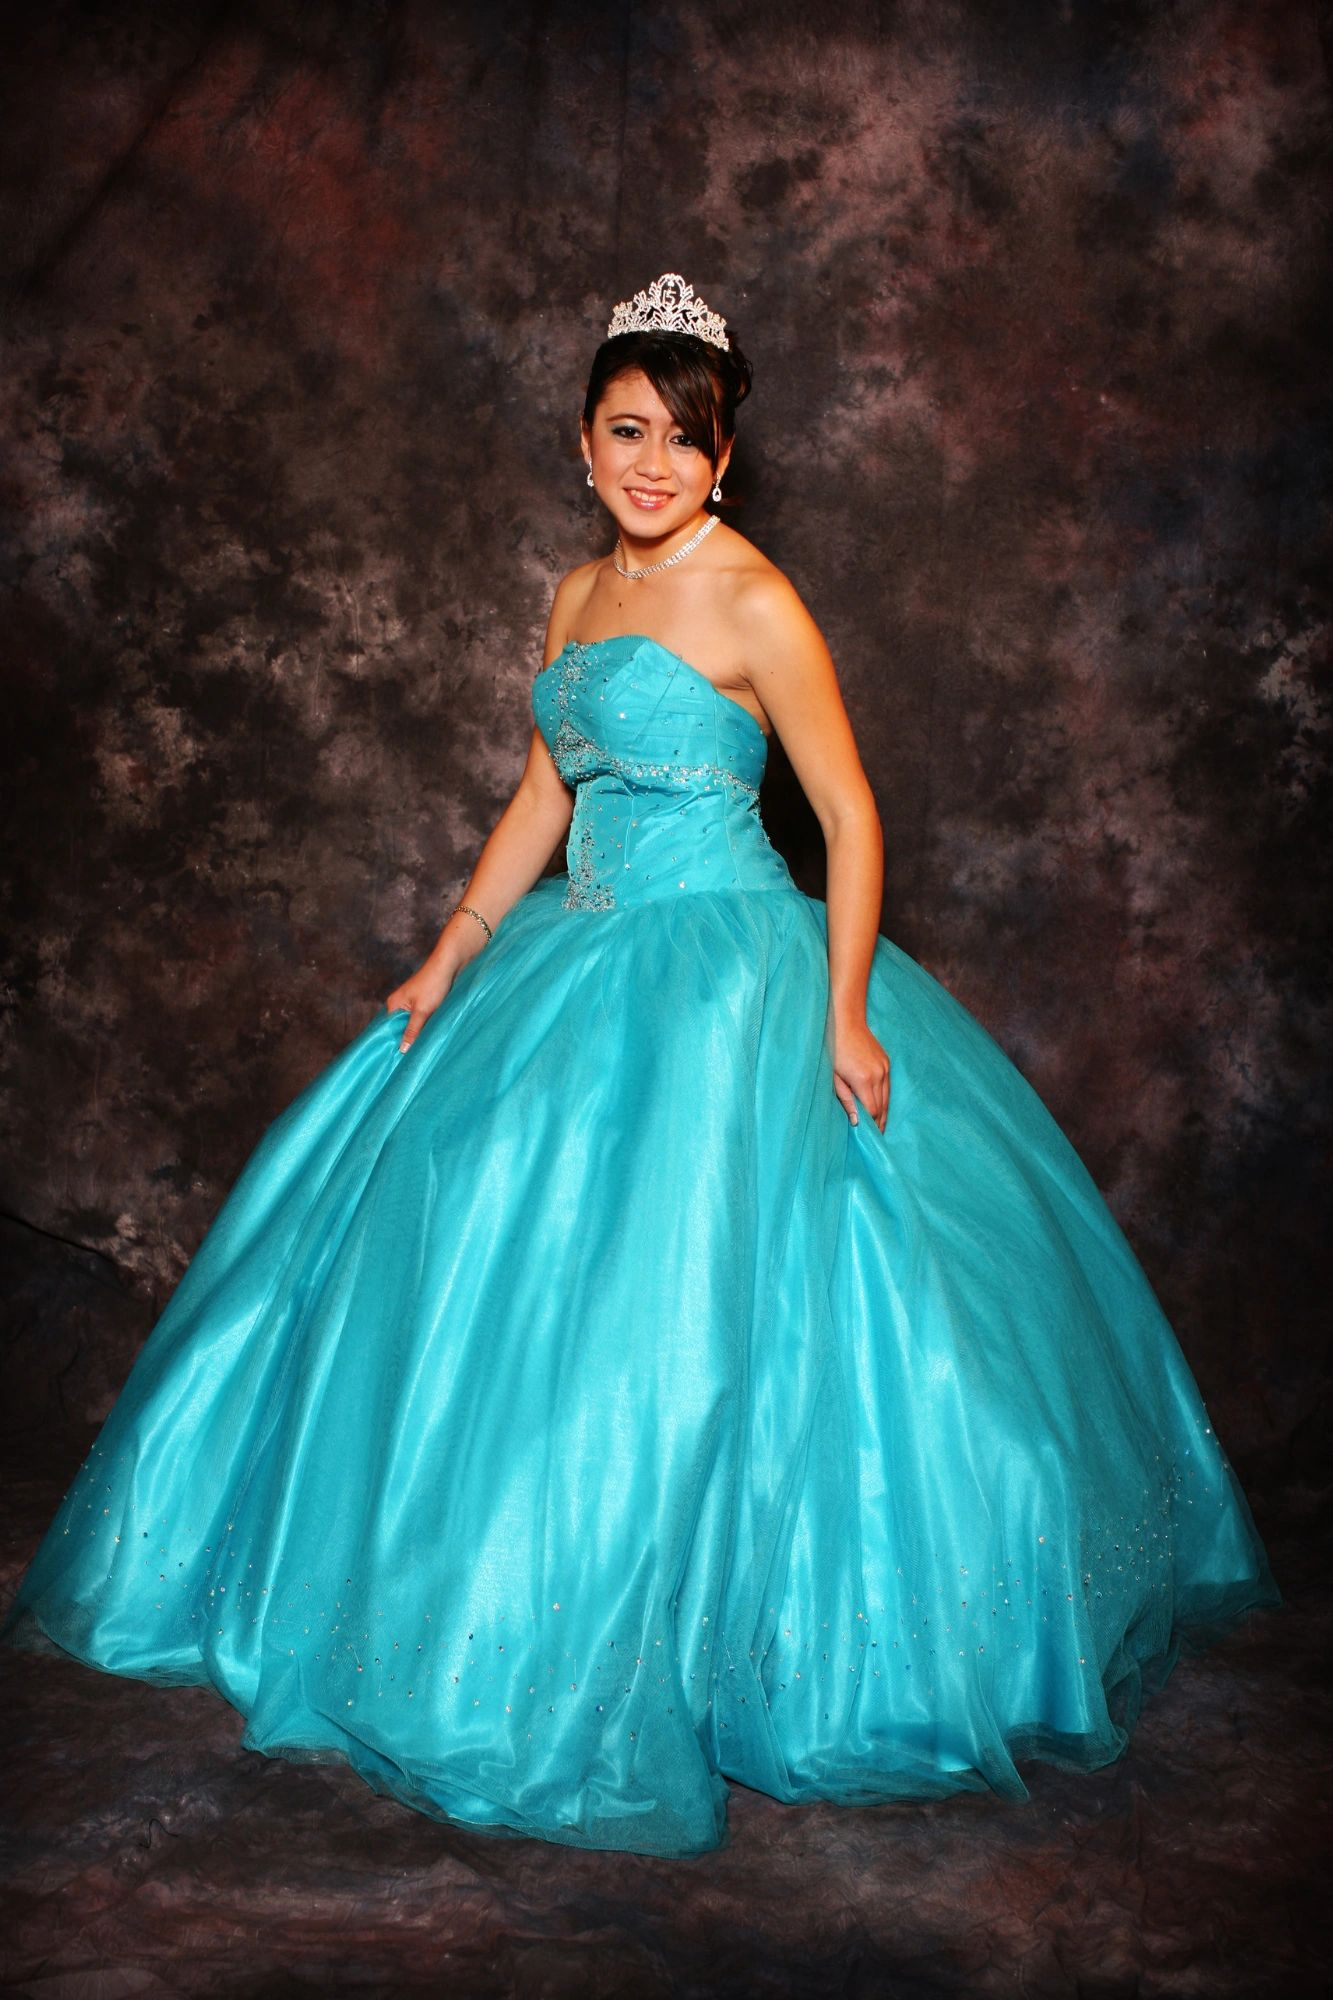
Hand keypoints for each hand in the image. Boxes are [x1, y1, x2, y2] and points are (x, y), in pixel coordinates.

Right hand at [384, 954, 458, 1052]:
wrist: (451, 965)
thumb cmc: (434, 984)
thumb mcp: (422, 1011)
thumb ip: (412, 1031)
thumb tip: (402, 1050)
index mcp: (394, 1005)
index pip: (388, 1029)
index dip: (393, 1043)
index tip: (398, 1059)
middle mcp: (400, 1004)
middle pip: (400, 1028)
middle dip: (407, 1040)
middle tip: (411, 1058)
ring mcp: (413, 1004)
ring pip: (413, 1025)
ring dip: (418, 1034)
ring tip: (420, 1050)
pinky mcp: (426, 1004)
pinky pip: (422, 1020)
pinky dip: (426, 1027)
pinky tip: (430, 1036)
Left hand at [832, 1015, 889, 1132]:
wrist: (845, 1021)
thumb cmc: (832, 1049)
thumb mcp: (833, 1077)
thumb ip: (845, 1100)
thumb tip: (855, 1121)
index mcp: (863, 1080)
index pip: (872, 1111)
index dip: (870, 1126)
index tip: (867, 1137)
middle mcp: (879, 1075)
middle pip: (883, 1107)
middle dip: (879, 1123)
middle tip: (875, 1138)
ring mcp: (885, 1068)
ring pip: (888, 1098)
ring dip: (884, 1113)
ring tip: (879, 1126)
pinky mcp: (886, 1062)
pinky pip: (888, 1086)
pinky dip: (884, 1098)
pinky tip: (880, 1106)